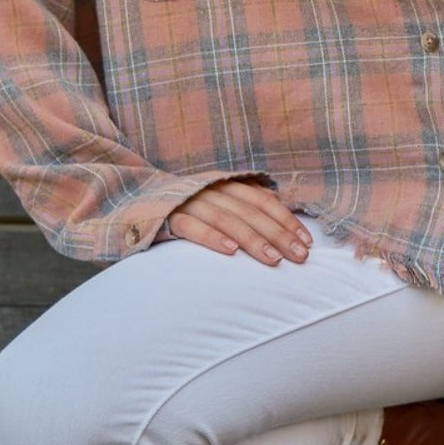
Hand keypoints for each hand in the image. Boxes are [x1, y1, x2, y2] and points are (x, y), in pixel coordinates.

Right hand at [166, 180, 312, 265]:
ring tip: (273, 259)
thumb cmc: (187, 211)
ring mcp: (189, 201)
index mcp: (227, 185)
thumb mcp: (218, 205)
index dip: (286, 220)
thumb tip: (282, 231)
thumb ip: (244, 211)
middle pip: (251, 212)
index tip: (307, 242)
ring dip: (252, 239)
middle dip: (278, 234)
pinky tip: (229, 252)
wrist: (136, 203)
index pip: (264, 201)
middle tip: (299, 256)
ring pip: (227, 219)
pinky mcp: (167, 217)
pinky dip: (212, 238)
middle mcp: (211, 190)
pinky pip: (192, 227)